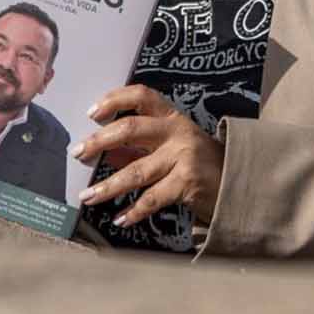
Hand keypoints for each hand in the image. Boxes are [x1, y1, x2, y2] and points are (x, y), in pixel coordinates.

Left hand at [73, 85, 224, 225]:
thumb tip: (105, 152)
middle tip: (77, 153)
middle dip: (99, 141)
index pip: (141, 95)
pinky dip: (133, 211)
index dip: (114, 100)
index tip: (91, 113)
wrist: (236, 181)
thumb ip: (139, 147)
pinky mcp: (186, 182)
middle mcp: (176, 132)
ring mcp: (182, 156)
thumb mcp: (170, 145)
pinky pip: (151, 199)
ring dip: (107, 185)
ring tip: (87, 196)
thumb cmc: (197, 160)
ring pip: (135, 171)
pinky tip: (119, 218)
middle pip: (131, 129)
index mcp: (171, 117)